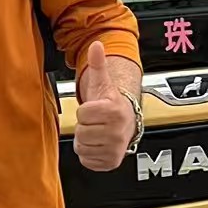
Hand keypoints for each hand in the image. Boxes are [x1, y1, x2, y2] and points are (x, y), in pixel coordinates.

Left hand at [74, 41, 133, 172]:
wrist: (126, 121)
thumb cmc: (111, 104)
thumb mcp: (103, 83)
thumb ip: (98, 64)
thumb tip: (96, 45)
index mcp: (114, 111)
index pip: (82, 113)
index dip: (84, 111)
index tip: (94, 109)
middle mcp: (117, 132)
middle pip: (81, 132)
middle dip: (84, 127)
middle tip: (95, 122)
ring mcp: (115, 149)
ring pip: (82, 147)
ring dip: (85, 141)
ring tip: (96, 132)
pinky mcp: (111, 162)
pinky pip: (87, 160)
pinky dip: (89, 154)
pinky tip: (98, 144)